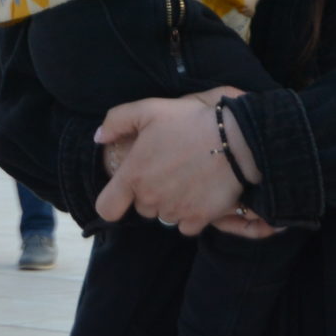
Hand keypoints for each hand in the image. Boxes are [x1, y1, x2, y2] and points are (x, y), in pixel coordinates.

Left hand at [92, 91, 252, 234]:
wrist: (236, 139)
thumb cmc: (190, 122)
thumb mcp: (148, 110)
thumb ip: (116, 121)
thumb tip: (99, 137)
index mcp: (134, 175)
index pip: (107, 208)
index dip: (112, 201)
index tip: (122, 192)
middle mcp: (151, 199)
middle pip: (141, 207)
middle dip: (149, 192)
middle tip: (166, 170)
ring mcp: (176, 211)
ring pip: (164, 215)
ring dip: (170, 202)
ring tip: (185, 177)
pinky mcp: (199, 219)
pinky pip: (186, 225)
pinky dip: (190, 214)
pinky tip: (198, 192)